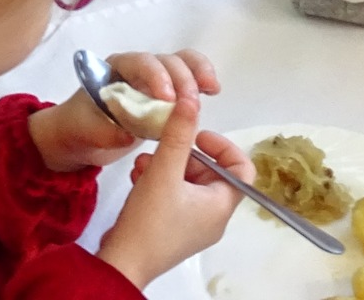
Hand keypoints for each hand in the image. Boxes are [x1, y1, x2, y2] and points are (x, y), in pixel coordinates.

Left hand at [30, 49, 221, 172]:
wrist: (81, 137)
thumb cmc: (80, 127)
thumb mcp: (85, 130)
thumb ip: (105, 131)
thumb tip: (129, 134)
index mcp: (116, 69)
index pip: (139, 63)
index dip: (155, 76)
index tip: (166, 98)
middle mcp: (138, 69)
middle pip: (166, 62)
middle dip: (182, 79)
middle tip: (192, 105)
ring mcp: (155, 80)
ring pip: (182, 64)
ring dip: (198, 73)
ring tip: (212, 88)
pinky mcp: (167, 95)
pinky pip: (188, 80)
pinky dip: (201, 81)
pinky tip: (213, 91)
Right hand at [98, 97, 249, 287]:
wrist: (122, 264)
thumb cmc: (149, 221)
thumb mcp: (164, 170)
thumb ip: (178, 133)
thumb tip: (191, 99)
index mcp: (221, 205)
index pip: (241, 168)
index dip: (222, 146)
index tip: (196, 136)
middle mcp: (212, 217)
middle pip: (210, 172)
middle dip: (184, 154)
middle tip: (162, 147)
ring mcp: (193, 225)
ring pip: (188, 182)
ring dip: (167, 165)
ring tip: (144, 162)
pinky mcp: (173, 229)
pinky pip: (174, 196)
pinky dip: (159, 182)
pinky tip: (138, 176)